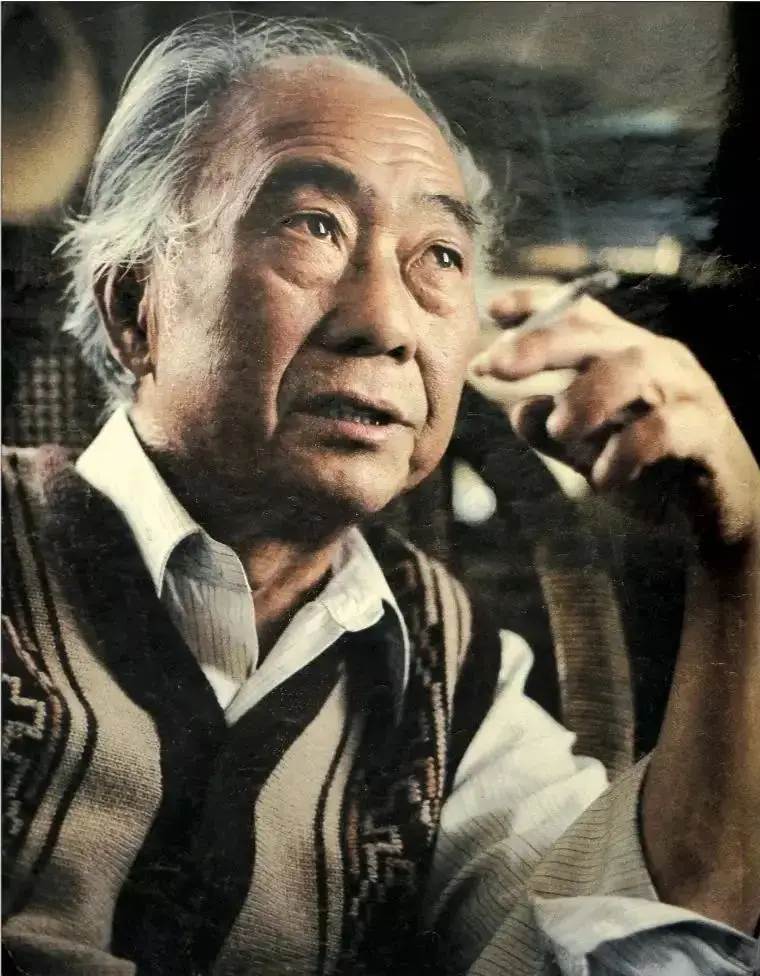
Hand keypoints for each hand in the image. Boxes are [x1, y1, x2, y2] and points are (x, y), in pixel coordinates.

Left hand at [473, 289, 759, 550]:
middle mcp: (657, 359)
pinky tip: (602, 479)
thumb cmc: (649, 470)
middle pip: (597, 332)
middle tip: (495, 367)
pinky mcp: (705, 431)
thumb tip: (516, 410)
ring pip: (632, 369)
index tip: (493, 309)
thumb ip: (551, 429)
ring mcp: (686, 390)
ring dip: (584, 398)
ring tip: (560, 430)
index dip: (537, 306)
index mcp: (625, 354)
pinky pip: (660, 430)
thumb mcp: (587, 449)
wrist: (719, 513)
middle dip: (540, 344)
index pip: (580, 314)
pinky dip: (622, 454)